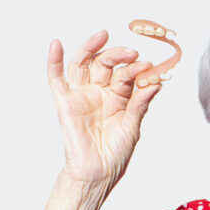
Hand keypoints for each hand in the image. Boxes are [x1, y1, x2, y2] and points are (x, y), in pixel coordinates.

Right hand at [46, 30, 160, 183]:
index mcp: (118, 96)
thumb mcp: (133, 126)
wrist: (97, 173)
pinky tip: (56, 44)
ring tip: (102, 35)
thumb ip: (140, 104)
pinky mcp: (65, 102)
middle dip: (118, 55)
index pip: (126, 74)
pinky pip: (56, 79)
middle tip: (132, 52)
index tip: (148, 66)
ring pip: (83, 64)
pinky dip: (54, 61)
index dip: (136, 69)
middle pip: (105, 63)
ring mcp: (81, 95)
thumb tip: (156, 83)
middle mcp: (99, 91)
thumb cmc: (115, 153)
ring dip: (91, 48)